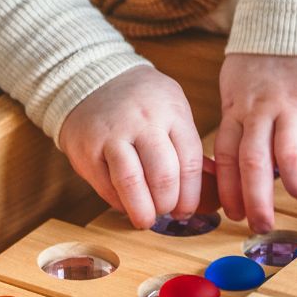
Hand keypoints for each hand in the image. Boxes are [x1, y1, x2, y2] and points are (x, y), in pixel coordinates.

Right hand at [57, 65, 203, 229]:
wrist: (92, 77)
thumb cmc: (140, 100)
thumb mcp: (172, 108)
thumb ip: (186, 146)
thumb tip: (209, 192)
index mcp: (171, 111)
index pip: (189, 162)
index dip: (191, 195)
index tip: (187, 209)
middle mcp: (143, 121)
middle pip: (163, 176)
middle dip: (168, 204)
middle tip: (166, 211)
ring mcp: (112, 135)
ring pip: (132, 184)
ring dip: (143, 211)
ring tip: (146, 218)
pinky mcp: (87, 149)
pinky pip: (106, 187)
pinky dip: (119, 203)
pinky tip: (125, 202)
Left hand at [214, 53, 296, 232]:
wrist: (293, 12)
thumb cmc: (264, 55)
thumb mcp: (237, 85)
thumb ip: (239, 120)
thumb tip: (240, 167)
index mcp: (238, 108)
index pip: (226, 156)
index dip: (228, 189)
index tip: (233, 214)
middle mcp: (263, 109)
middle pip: (253, 163)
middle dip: (255, 201)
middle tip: (261, 226)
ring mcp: (295, 101)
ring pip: (290, 153)